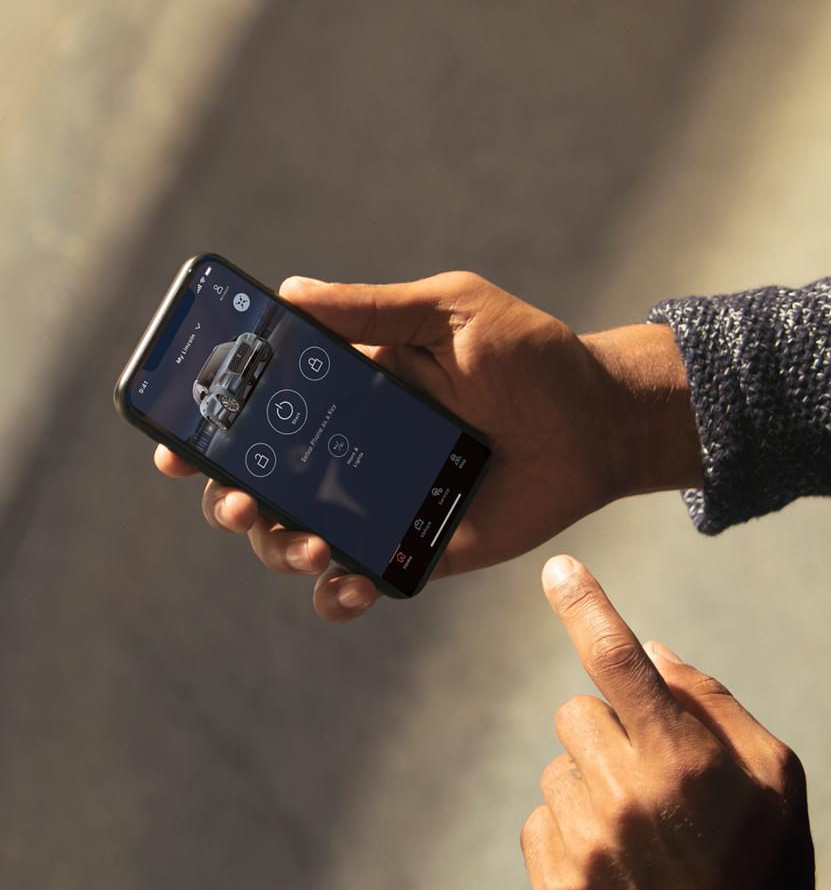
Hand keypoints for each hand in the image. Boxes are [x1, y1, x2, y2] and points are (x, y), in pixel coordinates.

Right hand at [154, 272, 660, 622]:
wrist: (597, 421)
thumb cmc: (528, 356)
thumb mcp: (451, 311)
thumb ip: (374, 307)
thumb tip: (288, 293)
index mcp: (344, 393)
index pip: (254, 414)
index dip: (203, 429)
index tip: (173, 443)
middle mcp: (349, 452)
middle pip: (254, 485)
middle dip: (228, 498)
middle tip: (243, 500)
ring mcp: (379, 505)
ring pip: (293, 541)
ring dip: (281, 548)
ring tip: (314, 544)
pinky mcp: (417, 551)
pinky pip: (357, 584)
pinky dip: (339, 595)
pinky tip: (351, 584)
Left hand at [521, 557, 819, 889]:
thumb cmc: (770, 862)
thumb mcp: (774, 772)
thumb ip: (711, 702)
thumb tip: (650, 651)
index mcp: (682, 757)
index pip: (618, 659)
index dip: (585, 606)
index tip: (557, 570)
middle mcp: (625, 794)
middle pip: (576, 711)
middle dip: (611, 729)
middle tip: (655, 776)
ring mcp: (584, 845)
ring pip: (558, 767)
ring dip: (590, 782)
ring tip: (640, 832)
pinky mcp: (557, 889)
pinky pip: (539, 821)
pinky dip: (570, 830)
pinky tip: (617, 864)